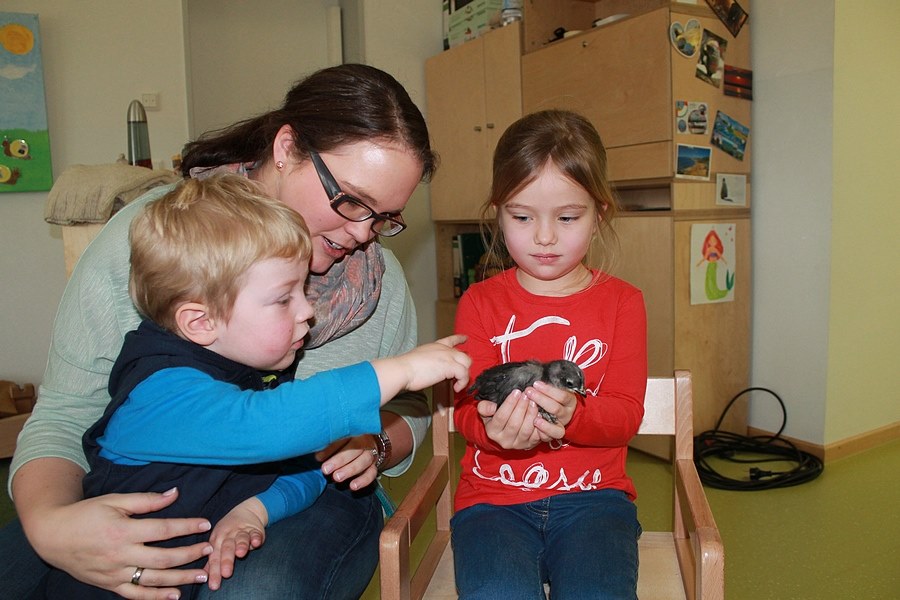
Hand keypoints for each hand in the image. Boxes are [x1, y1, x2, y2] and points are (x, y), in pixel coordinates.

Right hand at [23, 487, 211, 598]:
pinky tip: (175, 595)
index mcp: (123, 530)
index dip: (187, 527)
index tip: (206, 524)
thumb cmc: (86, 514)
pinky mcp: (109, 584)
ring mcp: (115, 573)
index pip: (163, 529)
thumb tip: (174, 493)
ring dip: (180, 578)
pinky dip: (156, 597)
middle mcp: (120, 554)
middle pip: (163, 558)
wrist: (53, 536)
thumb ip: (146, 500)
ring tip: (201, 575)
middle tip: (209, 550)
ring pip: (153, 580)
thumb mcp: (115, 500)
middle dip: (190, 554)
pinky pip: (136, 595)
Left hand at [205, 498, 266, 590]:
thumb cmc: (228, 532)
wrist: (245, 511)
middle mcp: (228, 536)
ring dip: (241, 545)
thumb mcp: (218, 542)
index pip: (215, 557)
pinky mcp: (255, 529)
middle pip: (227, 548)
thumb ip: (212, 560)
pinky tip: (257, 543)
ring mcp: (242, 531)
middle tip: (226, 573)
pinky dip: (256, 537)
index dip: (214, 571)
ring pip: (241, 538)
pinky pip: (256, 533)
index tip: (214, 585)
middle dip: (226, 560)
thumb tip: (202, 576)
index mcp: (217, 541)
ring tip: (240, 554)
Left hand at [316, 434, 378, 489]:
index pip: (343, 437)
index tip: (318, 458)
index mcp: (353, 431)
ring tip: (337, 478)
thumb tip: (317, 455)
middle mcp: (364, 441)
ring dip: (350, 470)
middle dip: (339, 460)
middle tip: (326, 469)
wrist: (368, 444)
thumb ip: (329, 445)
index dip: (330, 448)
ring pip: (364, 460)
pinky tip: (353, 486)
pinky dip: (363, 480)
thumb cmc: (347, 442)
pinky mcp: (375, 465)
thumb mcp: (339, 439)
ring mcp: (371, 453)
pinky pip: (372, 473)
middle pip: (354, 448)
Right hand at [395, 334, 471, 392]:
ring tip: (457, 384)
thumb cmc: (406, 368)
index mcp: (436, 346)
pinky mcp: (451, 366)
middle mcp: (444, 349)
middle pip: (464, 355)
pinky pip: (464, 374)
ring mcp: (448, 356)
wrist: (403, 369)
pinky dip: (462, 383)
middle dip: (465, 366)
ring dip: (464, 376)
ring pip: (467, 363)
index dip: (459, 339)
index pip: (451, 340)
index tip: (465, 338)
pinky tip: (455, 388)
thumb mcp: (420, 358)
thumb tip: (432, 371)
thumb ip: (430, 361)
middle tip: (461, 376)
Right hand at [477, 390, 543, 449]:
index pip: (501, 417)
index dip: (509, 404)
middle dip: (521, 407)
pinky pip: (537, 436)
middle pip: (514, 424)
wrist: (504, 435)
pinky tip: (541, 413)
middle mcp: (504, 441)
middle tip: (526, 395)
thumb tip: (492, 407)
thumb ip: (484, 407)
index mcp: (492, 432)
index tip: (516, 391)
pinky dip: (540, 425)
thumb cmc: (495, 418)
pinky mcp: (530, 445)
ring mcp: (518, 444)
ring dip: (531, 415)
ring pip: (526, 430)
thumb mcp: (486, 412)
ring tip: (534, 402)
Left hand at [527, 380, 576, 438]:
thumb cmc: (554, 396)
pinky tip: (534, 423)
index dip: (548, 390)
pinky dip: (542, 431)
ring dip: (541, 418)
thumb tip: (536, 382)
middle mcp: (566, 414)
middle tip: (528, 392)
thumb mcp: (556, 389)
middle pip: (556, 409)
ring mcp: (561, 425)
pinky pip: (549, 436)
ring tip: (532, 413)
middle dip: (541, 399)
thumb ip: (548, 386)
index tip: (536, 384)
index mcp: (570, 401)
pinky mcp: (553, 435)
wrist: (560, 412)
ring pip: (555, 425)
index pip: (562, 396)